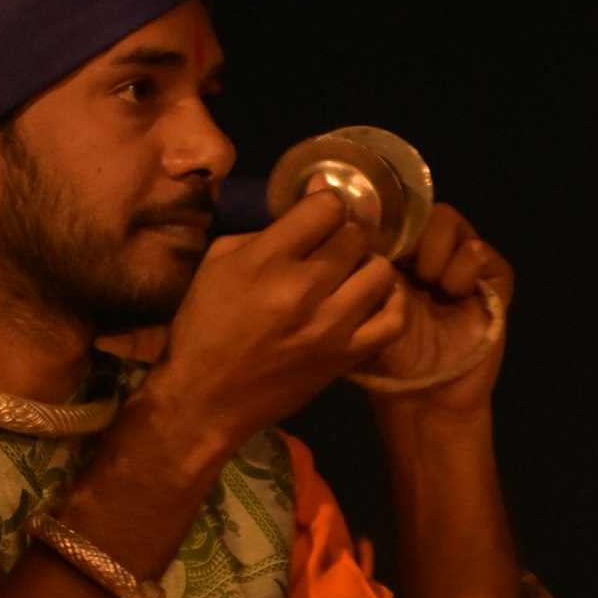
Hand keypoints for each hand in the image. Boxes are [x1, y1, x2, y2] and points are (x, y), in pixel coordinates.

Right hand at [156, 187, 406, 451]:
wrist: (205, 398)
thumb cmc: (204, 326)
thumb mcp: (218, 263)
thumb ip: (265, 229)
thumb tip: (311, 198)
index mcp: (265, 261)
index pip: (325, 206)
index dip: (322, 203)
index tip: (315, 214)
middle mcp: (302, 289)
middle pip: (354, 235)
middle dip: (342, 234)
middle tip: (329, 247)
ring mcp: (330, 326)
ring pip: (380, 270)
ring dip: (366, 265)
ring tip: (350, 273)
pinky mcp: (345, 357)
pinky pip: (394, 320)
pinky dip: (391, 302)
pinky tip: (375, 297)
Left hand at [359, 202, 512, 411]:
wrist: (423, 397)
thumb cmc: (384, 356)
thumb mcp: (355, 309)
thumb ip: (347, 264)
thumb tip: (336, 212)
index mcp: (395, 254)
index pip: (393, 211)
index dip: (384, 219)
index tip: (373, 241)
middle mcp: (428, 253)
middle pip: (421, 209)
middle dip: (408, 233)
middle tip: (400, 264)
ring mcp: (460, 264)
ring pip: (450, 222)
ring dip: (433, 250)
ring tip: (427, 282)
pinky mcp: (492, 281)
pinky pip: (480, 252)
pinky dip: (462, 269)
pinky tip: (452, 294)